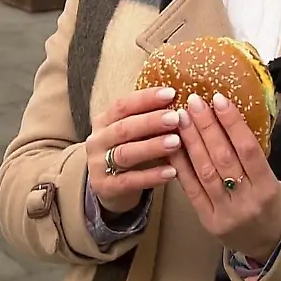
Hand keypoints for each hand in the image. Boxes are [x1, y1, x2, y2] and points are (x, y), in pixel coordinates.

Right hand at [85, 86, 181, 214]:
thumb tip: (183, 103)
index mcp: (104, 121)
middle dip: (151, 121)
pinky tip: (172, 172)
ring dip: (152, 147)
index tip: (171, 93)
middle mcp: (97, 141)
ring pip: (125, 153)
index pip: (122, 105)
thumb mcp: (135, 134)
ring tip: (177, 142)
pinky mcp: (105, 187)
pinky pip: (130, 181)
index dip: (146, 99)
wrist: (110, 187)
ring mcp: (98, 165)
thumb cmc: (130, 151)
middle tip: (176, 117)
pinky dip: (151, 176)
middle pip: (123, 128)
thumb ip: (151, 120)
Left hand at [170, 92, 280, 262]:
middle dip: (206, 127)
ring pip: (205, 171)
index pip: (248, 149)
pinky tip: (173, 145)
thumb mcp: (269, 177)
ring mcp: (225, 212)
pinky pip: (191, 189)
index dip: (232, 123)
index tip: (219, 99)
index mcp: (267, 187)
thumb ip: (250, 153)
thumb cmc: (267, 200)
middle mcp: (246, 200)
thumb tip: (225, 115)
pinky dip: (181, 164)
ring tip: (181, 117)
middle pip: (223, 158)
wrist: (268, 239)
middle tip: (194, 102)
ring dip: (191, 141)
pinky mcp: (208, 220)